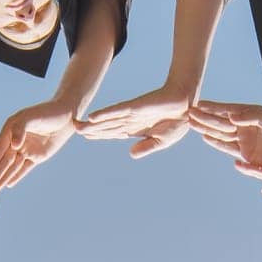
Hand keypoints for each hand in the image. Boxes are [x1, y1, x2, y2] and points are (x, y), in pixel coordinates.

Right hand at [0, 100, 78, 189]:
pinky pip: (25, 168)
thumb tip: (14, 145)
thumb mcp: (32, 117)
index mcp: (11, 129)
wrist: (66, 116)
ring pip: (13, 166)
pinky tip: (8, 184)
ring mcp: (27, 149)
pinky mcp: (37, 156)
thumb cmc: (48, 112)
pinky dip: (17, 176)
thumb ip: (20, 128)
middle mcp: (16, 140)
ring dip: (3, 177)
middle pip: (4, 159)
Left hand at [77, 85, 192, 158]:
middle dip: (91, 129)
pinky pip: (118, 111)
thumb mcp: (161, 141)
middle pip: (107, 126)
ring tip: (77, 125)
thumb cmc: (177, 122)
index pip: (114, 132)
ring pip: (108, 119)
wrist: (188, 107)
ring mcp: (132, 113)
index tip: (86, 136)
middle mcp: (131, 120)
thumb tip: (131, 154)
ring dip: (93, 123)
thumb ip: (146, 147)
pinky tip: (93, 117)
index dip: (100, 134)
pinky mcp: (136, 107)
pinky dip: (105, 114)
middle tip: (73, 129)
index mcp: (136, 129)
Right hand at [188, 101, 261, 169]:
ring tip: (191, 122)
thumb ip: (251, 116)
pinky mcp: (245, 153)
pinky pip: (226, 146)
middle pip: (219, 120)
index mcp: (249, 114)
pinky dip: (215, 141)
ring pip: (220, 132)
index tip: (197, 104)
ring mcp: (243, 139)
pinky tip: (205, 136)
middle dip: (204, 117)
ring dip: (206, 128)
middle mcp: (244, 125)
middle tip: (188, 112)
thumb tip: (231, 117)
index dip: (211, 108)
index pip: (226, 110)